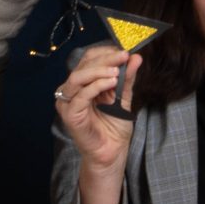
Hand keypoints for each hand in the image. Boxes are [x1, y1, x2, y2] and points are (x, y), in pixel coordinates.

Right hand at [55, 39, 138, 156]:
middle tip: (124, 56)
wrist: (112, 152)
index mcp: (82, 83)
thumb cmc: (114, 126)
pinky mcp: (69, 114)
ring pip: (78, 77)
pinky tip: (111, 82)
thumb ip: (127, 77)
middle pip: (83, 65)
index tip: (125, 52)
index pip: (89, 59)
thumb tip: (136, 57)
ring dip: (99, 70)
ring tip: (117, 71)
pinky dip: (96, 85)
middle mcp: (72, 90)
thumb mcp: (123, 96)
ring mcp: (68, 102)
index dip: (106, 52)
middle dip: (105, 58)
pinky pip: (81, 95)